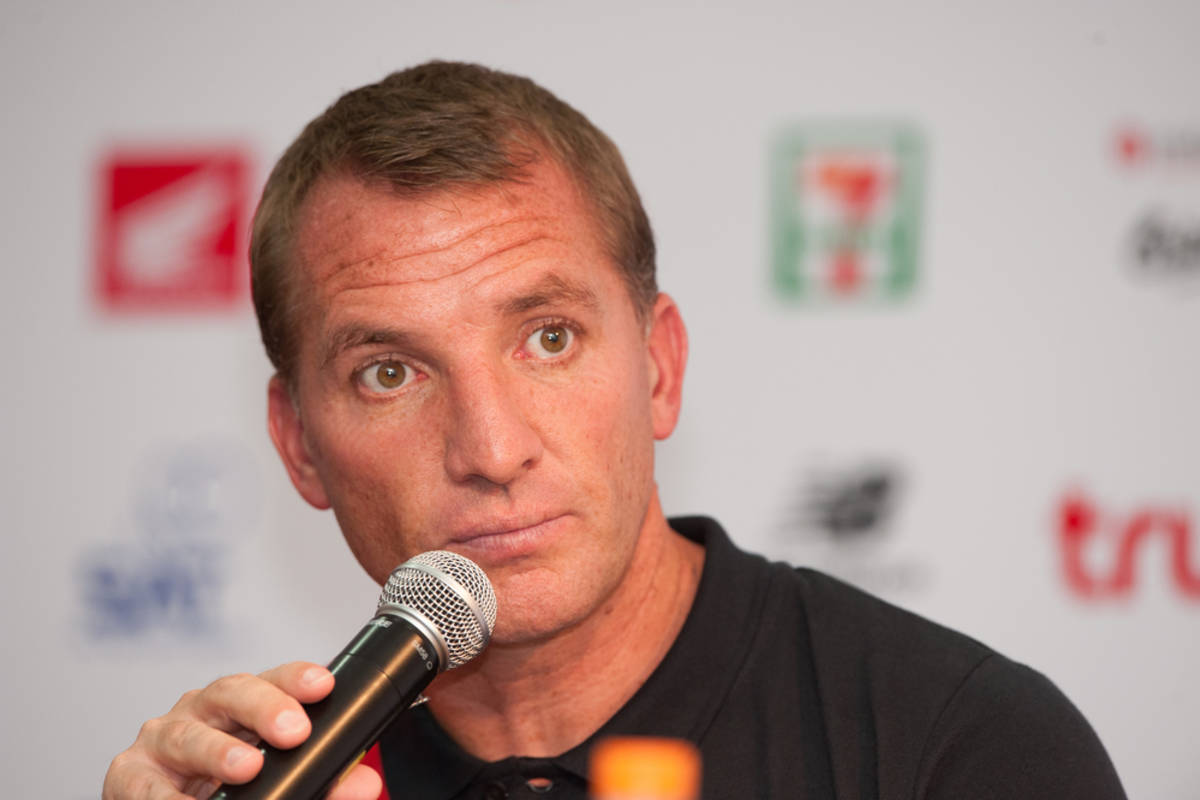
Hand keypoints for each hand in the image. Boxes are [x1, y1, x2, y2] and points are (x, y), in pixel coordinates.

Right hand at [101, 661, 382, 799]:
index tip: (324, 685)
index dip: (297, 678)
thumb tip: (367, 782)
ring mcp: (162, 740)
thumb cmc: (232, 789)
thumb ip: (326, 782)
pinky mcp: (130, 776)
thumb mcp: (283, 781)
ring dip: (217, 751)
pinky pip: (144, 785)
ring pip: (187, 734)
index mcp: (243, 708)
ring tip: (247, 767)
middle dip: (263, 707)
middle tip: (293, 731)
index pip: (274, 680)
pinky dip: (166, 797)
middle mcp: (202, 712)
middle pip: (231, 692)